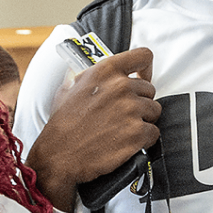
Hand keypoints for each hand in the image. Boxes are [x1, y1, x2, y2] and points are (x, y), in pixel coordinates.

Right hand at [25, 47, 161, 211]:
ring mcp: (131, 110)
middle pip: (149, 89)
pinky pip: (153, 132)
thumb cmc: (62, 126)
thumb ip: (86, 77)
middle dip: (139, 102)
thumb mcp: (68, 89)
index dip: (145, 68)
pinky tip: (126, 142)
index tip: (143, 77)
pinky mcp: (137, 133)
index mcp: (105, 71)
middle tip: (122, 114)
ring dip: (142, 120)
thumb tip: (90, 72)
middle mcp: (120, 86)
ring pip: (154, 111)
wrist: (59, 156)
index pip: (142, 56)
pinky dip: (143, 139)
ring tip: (122, 129)